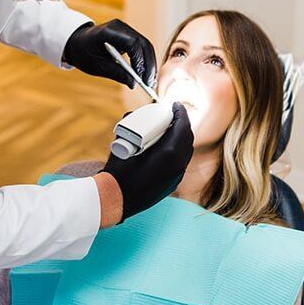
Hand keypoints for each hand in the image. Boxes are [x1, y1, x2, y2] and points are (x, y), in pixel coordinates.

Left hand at [63, 19, 156, 87]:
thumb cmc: (83, 53)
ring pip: (145, 45)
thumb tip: (133, 83)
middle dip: (148, 64)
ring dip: (149, 63)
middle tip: (150, 83)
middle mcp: (121, 27)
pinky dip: (145, 60)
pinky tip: (146, 74)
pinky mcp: (129, 35)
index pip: (132, 43)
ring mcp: (126, 30)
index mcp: (109, 31)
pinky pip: (141, 47)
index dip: (139, 60)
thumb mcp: (96, 66)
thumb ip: (115, 73)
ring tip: (150, 82)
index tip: (140, 77)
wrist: (77, 42)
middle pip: (143, 44)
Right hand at [101, 103, 193, 220]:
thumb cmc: (119, 172)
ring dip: (180, 137)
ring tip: (169, 130)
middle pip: (187, 138)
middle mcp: (177, 164)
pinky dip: (177, 150)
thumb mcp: (123, 144)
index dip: (181, 112)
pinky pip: (180, 162)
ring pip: (186, 151)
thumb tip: (132, 115)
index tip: (175, 105)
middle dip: (182, 124)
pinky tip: (166, 147)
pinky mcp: (172, 183)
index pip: (182, 126)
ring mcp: (176, 175)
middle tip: (172, 115)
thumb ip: (130, 127)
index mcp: (169, 153)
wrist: (116, 199)